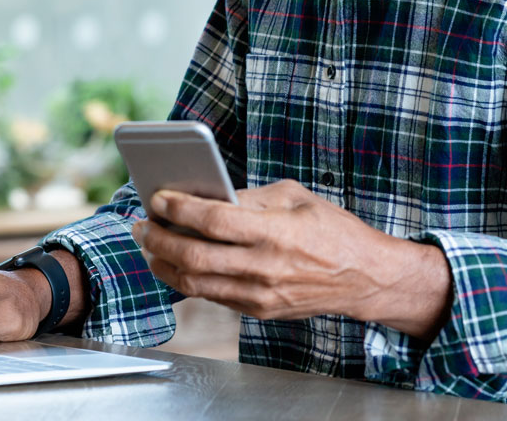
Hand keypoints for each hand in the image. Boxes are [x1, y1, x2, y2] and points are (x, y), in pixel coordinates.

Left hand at [131, 179, 450, 338]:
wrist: (365, 278)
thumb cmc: (332, 230)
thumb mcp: (295, 196)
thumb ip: (250, 197)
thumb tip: (208, 195)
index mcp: (275, 231)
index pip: (213, 220)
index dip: (178, 209)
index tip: (157, 197)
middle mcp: (265, 267)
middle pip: (194, 257)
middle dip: (159, 240)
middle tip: (141, 225)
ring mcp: (261, 294)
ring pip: (196, 284)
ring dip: (164, 265)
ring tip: (150, 246)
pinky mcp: (260, 311)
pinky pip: (213, 296)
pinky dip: (188, 280)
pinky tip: (177, 264)